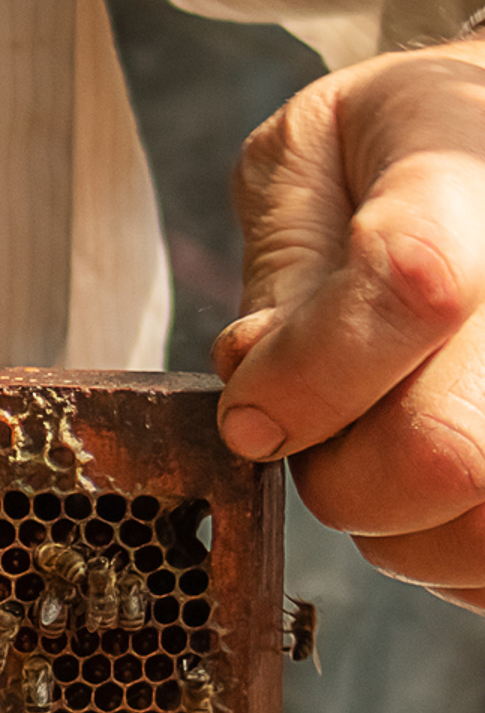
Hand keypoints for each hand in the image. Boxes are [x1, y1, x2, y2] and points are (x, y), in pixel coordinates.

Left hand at [217, 33, 484, 610]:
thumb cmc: (393, 152)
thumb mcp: (308, 156)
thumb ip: (284, 273)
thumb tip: (258, 400)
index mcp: (468, 167)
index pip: (410, 285)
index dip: (307, 376)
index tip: (249, 416)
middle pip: (449, 447)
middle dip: (342, 479)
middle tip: (316, 442)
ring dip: (403, 531)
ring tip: (386, 459)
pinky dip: (456, 560)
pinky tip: (440, 498)